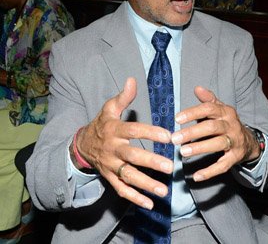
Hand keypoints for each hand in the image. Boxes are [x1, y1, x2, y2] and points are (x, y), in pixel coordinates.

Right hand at [74, 77, 173, 209]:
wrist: (81, 145)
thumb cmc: (102, 124)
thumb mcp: (109, 108)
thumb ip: (123, 97)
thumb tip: (132, 80)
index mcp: (115, 130)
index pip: (134, 131)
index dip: (150, 133)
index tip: (168, 136)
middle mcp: (113, 150)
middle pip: (132, 157)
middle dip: (151, 162)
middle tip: (170, 167)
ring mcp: (111, 166)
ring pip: (129, 176)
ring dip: (146, 184)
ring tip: (164, 190)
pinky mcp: (110, 178)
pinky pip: (122, 190)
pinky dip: (135, 198)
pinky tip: (150, 204)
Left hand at [172, 86, 259, 181]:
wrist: (249, 141)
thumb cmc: (227, 123)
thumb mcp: (220, 110)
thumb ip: (208, 100)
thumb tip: (197, 88)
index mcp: (226, 112)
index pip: (209, 109)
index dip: (193, 113)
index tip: (177, 118)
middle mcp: (232, 125)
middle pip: (212, 127)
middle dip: (193, 132)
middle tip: (175, 138)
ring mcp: (235, 141)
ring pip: (218, 144)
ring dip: (200, 148)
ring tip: (183, 152)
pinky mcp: (236, 157)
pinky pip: (223, 165)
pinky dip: (210, 171)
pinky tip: (196, 176)